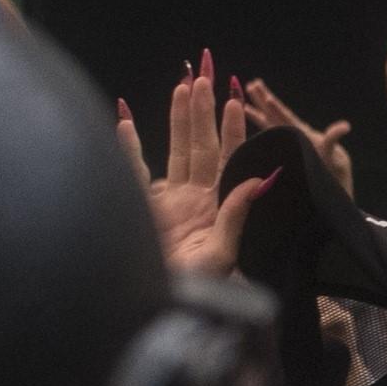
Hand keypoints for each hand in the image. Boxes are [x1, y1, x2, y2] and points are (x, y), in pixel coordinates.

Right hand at [119, 53, 271, 277]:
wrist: (154, 311)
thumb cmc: (194, 291)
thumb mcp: (222, 254)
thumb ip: (237, 214)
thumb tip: (260, 178)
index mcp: (218, 207)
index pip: (229, 159)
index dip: (232, 129)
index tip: (236, 98)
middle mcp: (195, 199)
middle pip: (201, 145)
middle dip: (204, 110)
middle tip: (207, 74)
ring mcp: (167, 201)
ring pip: (174, 148)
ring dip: (178, 117)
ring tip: (184, 83)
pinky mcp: (140, 206)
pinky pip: (133, 167)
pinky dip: (128, 143)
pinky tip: (126, 117)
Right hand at [240, 77, 352, 194]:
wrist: (333, 180)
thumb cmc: (333, 168)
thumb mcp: (332, 152)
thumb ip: (333, 138)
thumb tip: (345, 126)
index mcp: (301, 134)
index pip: (286, 118)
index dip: (277, 109)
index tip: (267, 98)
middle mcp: (293, 134)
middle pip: (274, 114)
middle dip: (263, 100)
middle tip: (251, 84)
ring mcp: (288, 141)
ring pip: (269, 124)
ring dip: (257, 113)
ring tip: (243, 102)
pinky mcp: (285, 151)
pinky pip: (268, 138)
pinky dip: (258, 131)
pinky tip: (247, 127)